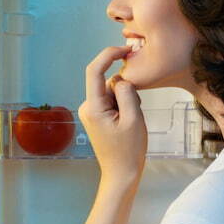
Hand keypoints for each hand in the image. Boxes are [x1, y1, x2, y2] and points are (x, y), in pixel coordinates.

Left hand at [78, 46, 147, 186]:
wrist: (121, 174)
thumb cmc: (128, 151)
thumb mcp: (134, 119)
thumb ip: (127, 92)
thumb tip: (122, 78)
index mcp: (93, 107)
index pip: (94, 70)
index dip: (108, 54)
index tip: (125, 50)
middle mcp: (87, 107)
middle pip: (107, 82)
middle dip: (125, 90)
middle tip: (136, 112)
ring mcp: (91, 112)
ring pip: (112, 91)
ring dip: (125, 100)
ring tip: (131, 122)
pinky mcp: (97, 116)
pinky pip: (112, 100)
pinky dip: (123, 106)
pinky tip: (127, 123)